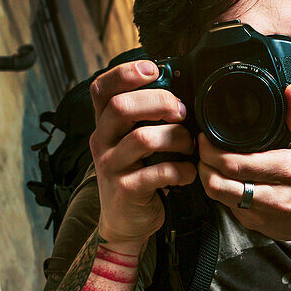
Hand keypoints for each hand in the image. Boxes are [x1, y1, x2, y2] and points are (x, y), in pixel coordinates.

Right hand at [89, 59, 195, 251]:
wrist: (125, 222)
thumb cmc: (138, 174)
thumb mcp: (135, 142)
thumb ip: (147, 117)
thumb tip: (179, 89)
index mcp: (105, 124)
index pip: (101, 88)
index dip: (125, 73)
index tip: (153, 69)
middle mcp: (102, 141)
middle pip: (121, 107)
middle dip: (158, 102)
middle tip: (182, 112)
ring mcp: (111, 166)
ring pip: (143, 138)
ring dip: (175, 137)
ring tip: (188, 146)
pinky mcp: (126, 189)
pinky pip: (158, 172)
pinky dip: (181, 170)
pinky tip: (188, 173)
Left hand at [197, 84, 290, 242]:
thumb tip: (290, 92)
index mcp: (286, 171)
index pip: (235, 163)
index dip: (211, 149)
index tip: (206, 136)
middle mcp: (272, 196)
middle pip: (218, 183)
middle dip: (203, 162)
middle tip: (203, 147)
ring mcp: (261, 215)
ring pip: (218, 197)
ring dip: (207, 177)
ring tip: (210, 161)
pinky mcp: (254, 225)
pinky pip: (226, 206)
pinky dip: (222, 190)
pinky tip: (227, 178)